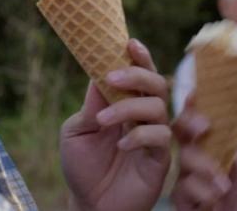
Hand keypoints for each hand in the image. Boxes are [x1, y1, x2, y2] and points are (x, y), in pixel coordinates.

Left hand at [60, 39, 171, 210]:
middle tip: (113, 76)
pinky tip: (120, 144)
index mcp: (125, 104)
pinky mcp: (159, 159)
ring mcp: (154, 137)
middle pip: (156, 84)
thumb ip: (92, 104)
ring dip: (129, 107)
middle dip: (137, 74)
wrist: (88, 204)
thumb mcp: (77, 131)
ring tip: (102, 121)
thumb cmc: (82, 166)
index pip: (139, 74)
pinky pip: (160, 137)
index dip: (138, 57)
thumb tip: (99, 72)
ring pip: (158, 107)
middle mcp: (143, 116)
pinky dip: (139, 135)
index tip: (128, 43)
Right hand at [171, 108, 236, 210]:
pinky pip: (180, 190)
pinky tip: (215, 197)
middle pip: (183, 136)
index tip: (198, 93)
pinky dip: (199, 190)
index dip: (196, 109)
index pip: (202, 128)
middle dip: (190, 125)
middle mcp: (201, 170)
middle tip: (206, 125)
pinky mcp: (184, 206)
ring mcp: (191, 188)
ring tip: (223, 182)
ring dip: (203, 166)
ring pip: (183, 161)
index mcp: (219, 158)